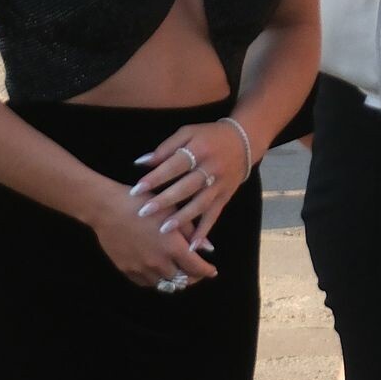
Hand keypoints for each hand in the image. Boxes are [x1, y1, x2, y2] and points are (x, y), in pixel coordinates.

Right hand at [88, 174, 218, 290]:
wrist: (106, 208)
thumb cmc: (141, 203)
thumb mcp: (171, 210)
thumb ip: (191, 231)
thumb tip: (208, 248)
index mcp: (173, 247)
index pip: (197, 268)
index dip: (207, 271)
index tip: (212, 271)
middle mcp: (159, 262)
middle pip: (183, 280)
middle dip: (193, 277)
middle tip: (195, 272)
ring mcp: (142, 268)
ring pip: (165, 284)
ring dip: (174, 280)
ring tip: (177, 272)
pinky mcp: (127, 270)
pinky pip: (146, 283)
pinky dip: (156, 280)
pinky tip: (158, 272)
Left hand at [127, 119, 251, 254]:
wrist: (244, 141)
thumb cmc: (209, 136)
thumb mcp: (188, 133)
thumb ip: (166, 148)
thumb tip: (141, 162)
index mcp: (199, 149)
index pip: (174, 165)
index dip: (155, 178)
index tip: (136, 190)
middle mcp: (211, 168)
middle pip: (186, 187)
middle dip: (164, 201)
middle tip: (144, 212)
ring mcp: (220, 185)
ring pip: (200, 204)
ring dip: (182, 219)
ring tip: (164, 230)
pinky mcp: (226, 197)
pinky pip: (214, 216)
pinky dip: (204, 231)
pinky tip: (193, 245)